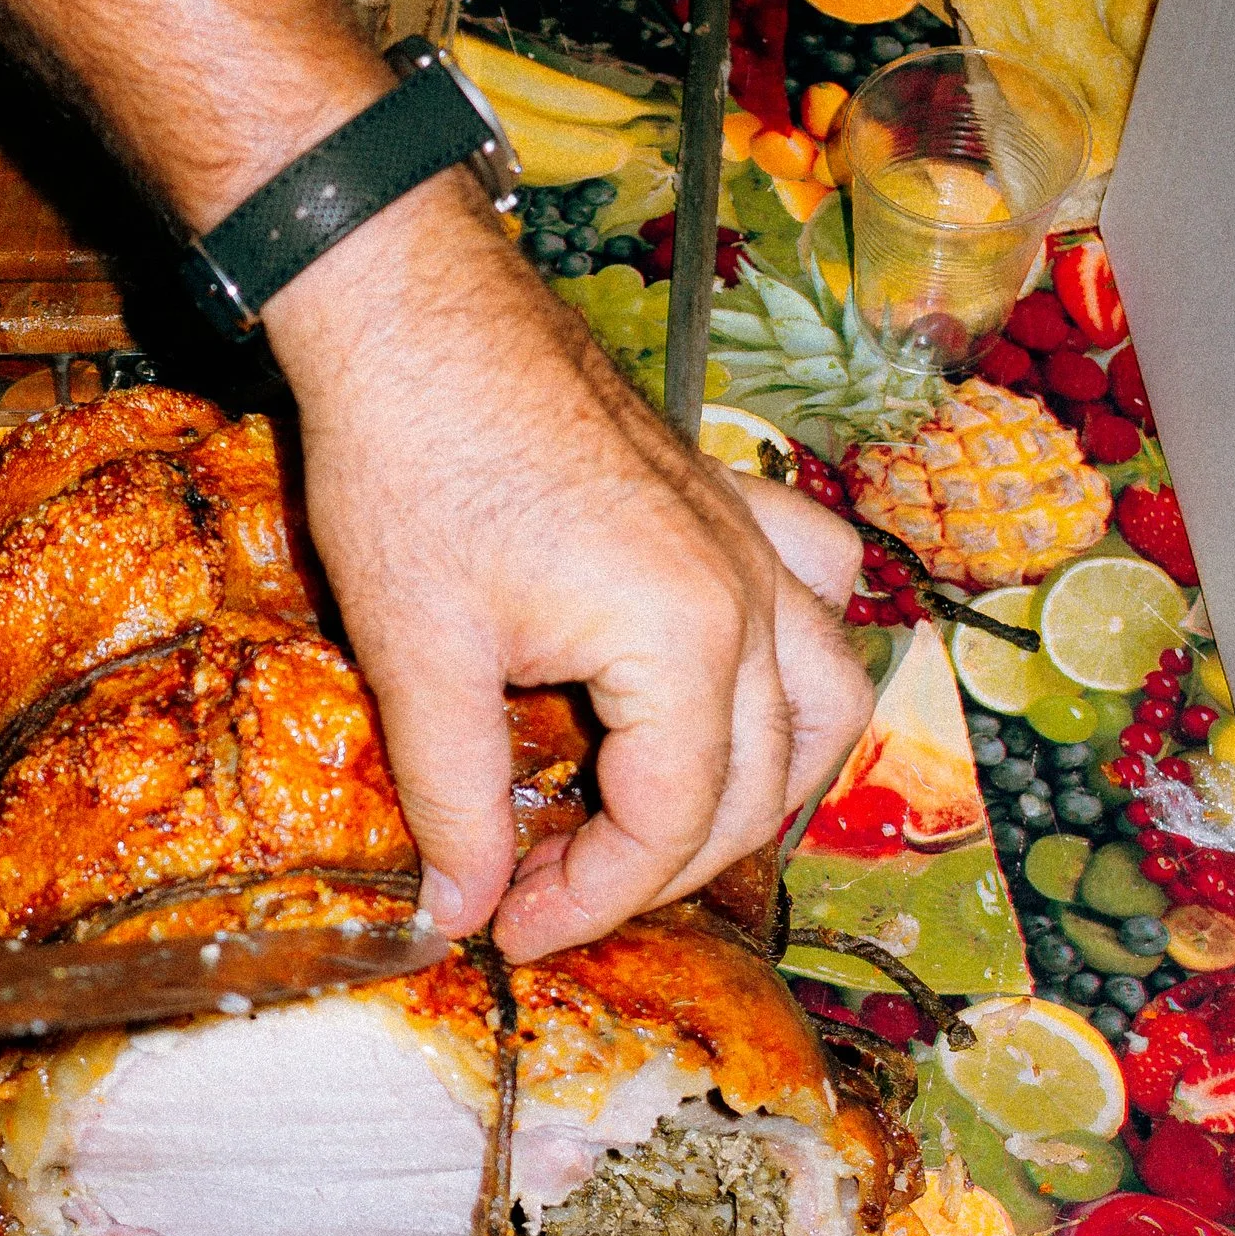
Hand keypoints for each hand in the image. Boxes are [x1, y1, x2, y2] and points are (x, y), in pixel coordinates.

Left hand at [268, 170, 872, 957]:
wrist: (410, 307)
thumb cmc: (409, 464)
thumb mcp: (418, 656)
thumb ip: (455, 798)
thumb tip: (462, 911)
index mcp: (684, 642)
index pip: (672, 823)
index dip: (593, 901)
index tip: (508, 928)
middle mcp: (748, 595)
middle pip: (755, 781)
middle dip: (659, 864)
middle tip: (549, 892)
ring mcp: (752, 538)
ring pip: (825, 694)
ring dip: (765, 781)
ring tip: (674, 830)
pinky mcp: (727, 495)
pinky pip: (816, 587)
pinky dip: (799, 652)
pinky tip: (741, 676)